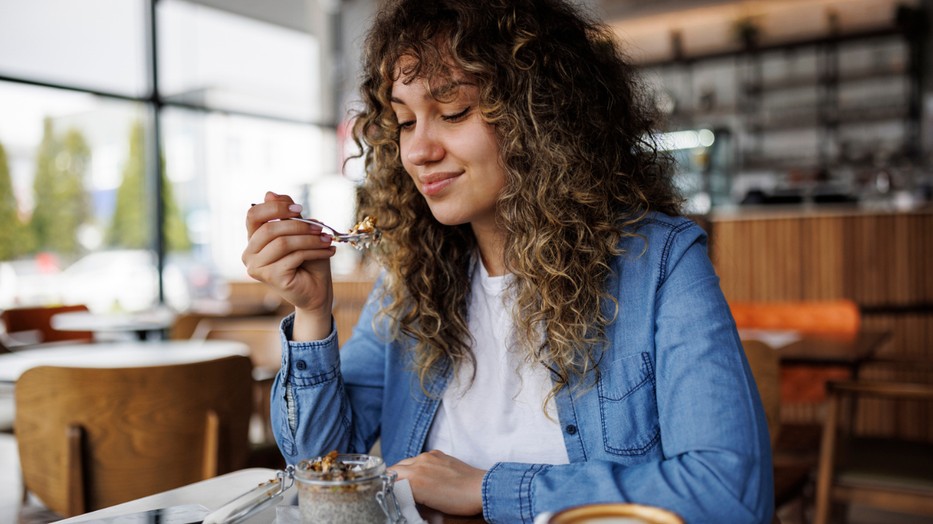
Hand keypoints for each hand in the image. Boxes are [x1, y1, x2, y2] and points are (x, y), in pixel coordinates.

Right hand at [242, 191, 335, 338]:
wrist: (317, 290)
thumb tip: (270, 193)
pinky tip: (328, 251)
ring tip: (328, 240)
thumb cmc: (308, 261)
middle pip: (270, 229)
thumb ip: (287, 216)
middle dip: (299, 225)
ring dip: (310, 239)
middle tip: (321, 227)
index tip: (300, 209)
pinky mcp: (270, 277)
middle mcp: (249, 253)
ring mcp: (256, 267)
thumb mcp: (300, 233)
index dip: (275, 208)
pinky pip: (293, 256)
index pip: (253, 215)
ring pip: (283, 243)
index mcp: (253, 239)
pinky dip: (314, 251)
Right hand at [390, 450, 484, 516]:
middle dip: (393, 479)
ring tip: (411, 484)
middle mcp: (418, 464)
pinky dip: (418, 466)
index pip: (388, 478)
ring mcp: (428, 456)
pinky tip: (425, 476)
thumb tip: (404, 501)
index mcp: (413, 479)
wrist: (480, 489)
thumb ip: (412, 501)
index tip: (387, 494)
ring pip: (406, 462)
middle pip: (394, 469)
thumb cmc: (458, 502)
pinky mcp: (437, 454)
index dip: (385, 487)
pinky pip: (420, 458)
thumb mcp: (430, 509)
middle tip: (396, 491)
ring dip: (405, 472)